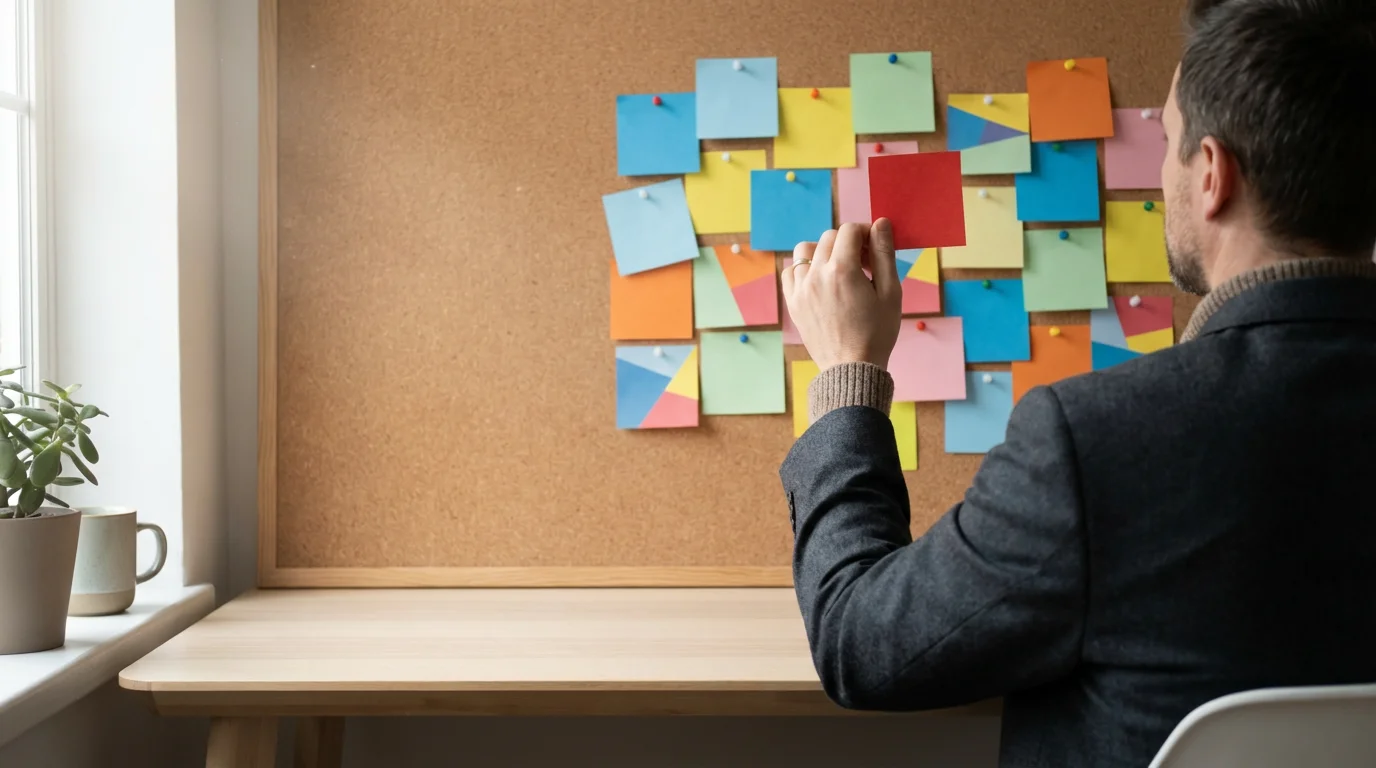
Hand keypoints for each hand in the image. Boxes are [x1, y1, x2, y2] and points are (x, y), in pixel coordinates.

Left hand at [781, 219, 902, 370]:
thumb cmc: (877, 332)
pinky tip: (820, 281)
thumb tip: (880, 223)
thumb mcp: (890, 292)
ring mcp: (800, 289)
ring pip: (805, 249)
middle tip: (863, 264)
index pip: (849, 230)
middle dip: (848, 242)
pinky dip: (803, 269)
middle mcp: (816, 275)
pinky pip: (790, 271)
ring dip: (822, 251)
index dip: (865, 233)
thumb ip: (884, 254)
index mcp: (842, 270)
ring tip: (839, 269)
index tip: (874, 251)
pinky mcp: (792, 302)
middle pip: (829, 237)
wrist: (852, 367)